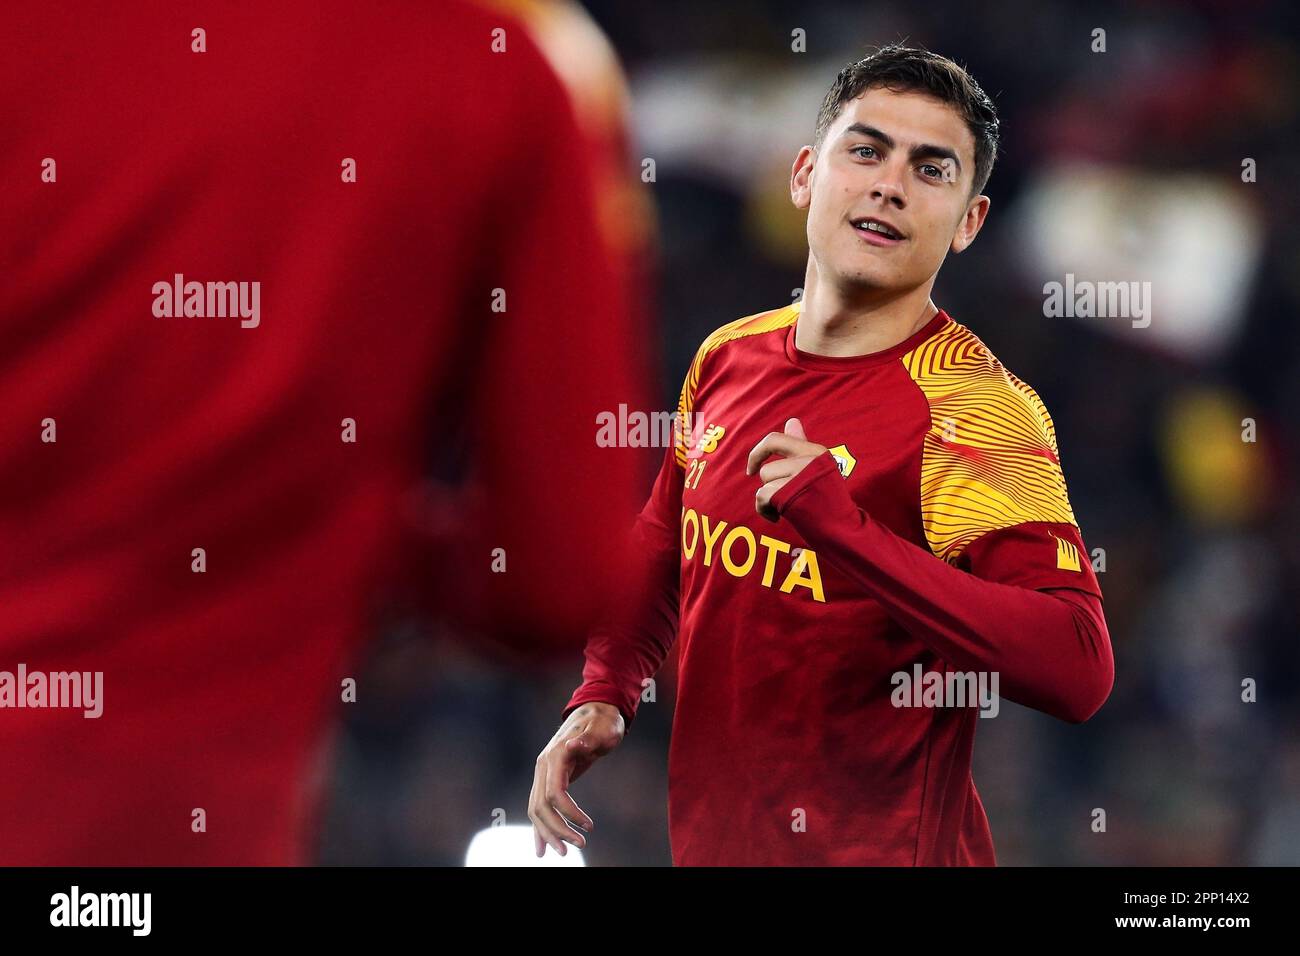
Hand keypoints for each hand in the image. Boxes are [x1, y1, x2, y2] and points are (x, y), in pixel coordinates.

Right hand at [528, 701, 624, 856]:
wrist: (596, 711)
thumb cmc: (603, 722)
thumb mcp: (602, 729)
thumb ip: (588, 739)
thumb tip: (572, 746)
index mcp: (555, 756)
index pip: (554, 793)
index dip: (569, 813)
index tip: (589, 826)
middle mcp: (544, 765)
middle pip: (541, 806)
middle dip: (558, 830)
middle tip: (580, 846)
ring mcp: (543, 773)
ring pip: (537, 810)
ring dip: (549, 833)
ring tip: (564, 852)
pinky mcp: (548, 778)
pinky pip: (539, 806)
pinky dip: (540, 827)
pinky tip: (543, 846)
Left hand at [746, 417, 827, 521]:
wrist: (843, 529)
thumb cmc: (828, 501)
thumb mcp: (819, 469)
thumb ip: (802, 446)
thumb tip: (791, 421)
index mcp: (816, 451)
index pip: (775, 439)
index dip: (757, 452)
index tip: (752, 468)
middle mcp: (808, 460)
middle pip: (767, 469)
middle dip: (767, 487)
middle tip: (773, 500)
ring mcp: (800, 476)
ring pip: (765, 483)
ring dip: (769, 500)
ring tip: (785, 509)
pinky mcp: (790, 493)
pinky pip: (762, 497)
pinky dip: (765, 510)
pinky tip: (778, 518)